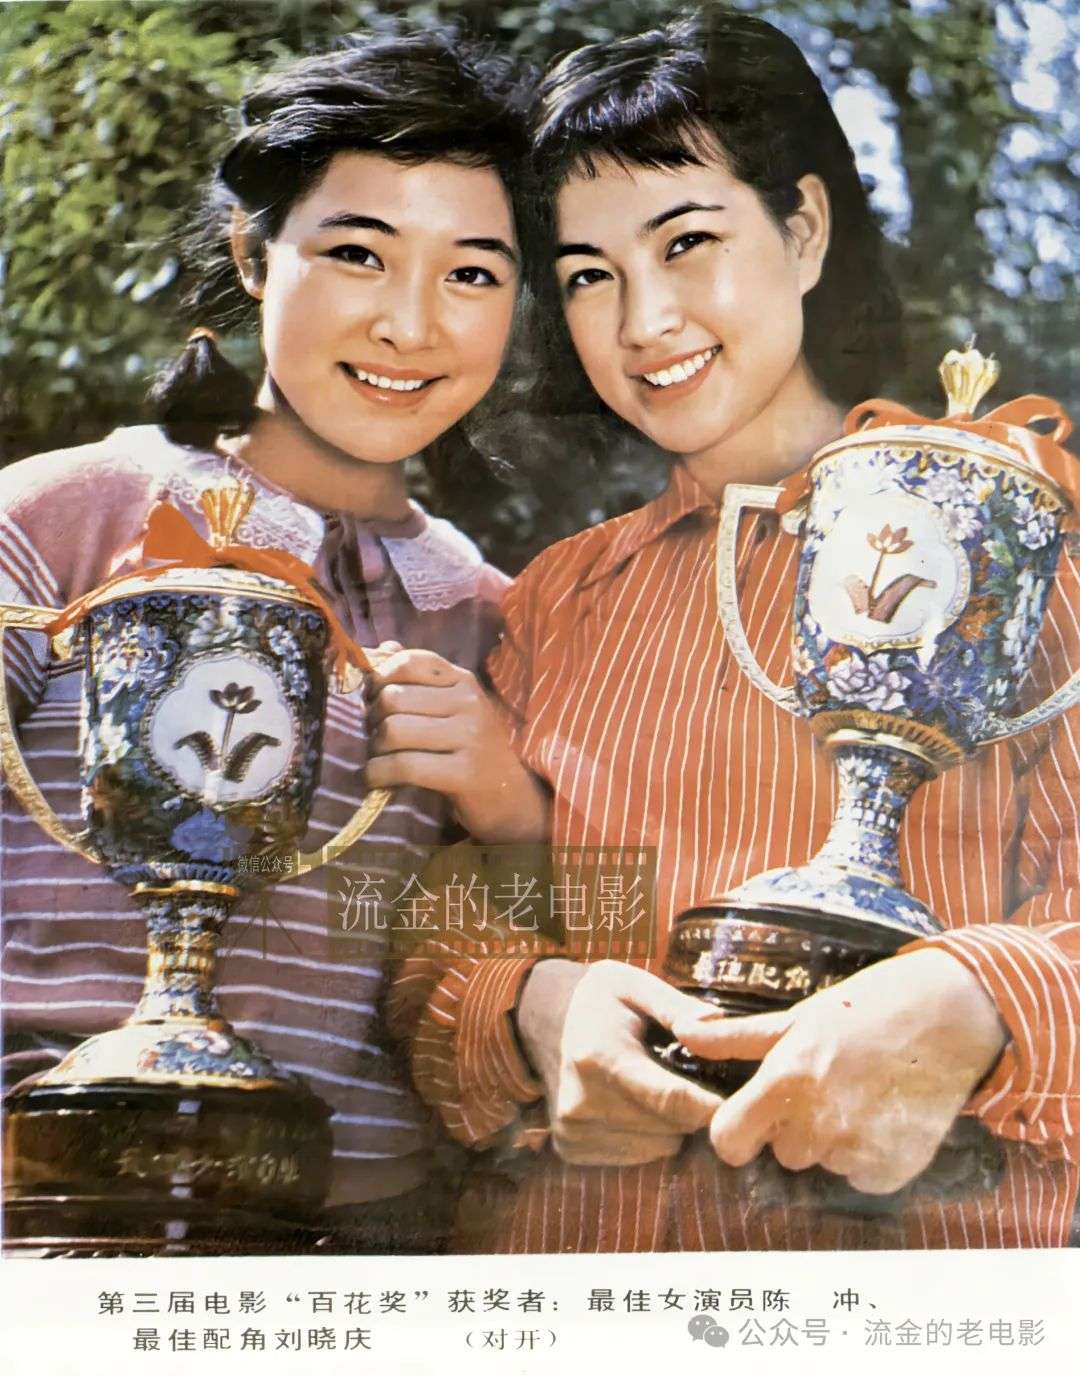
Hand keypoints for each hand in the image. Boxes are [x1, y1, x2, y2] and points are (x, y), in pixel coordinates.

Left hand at [364, 642, 549, 842]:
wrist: (508, 796)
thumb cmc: (470, 749)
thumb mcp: (450, 707)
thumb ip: (418, 677)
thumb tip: (382, 648)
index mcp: (463, 680)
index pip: (409, 662)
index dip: (379, 680)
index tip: (373, 701)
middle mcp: (469, 702)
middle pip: (393, 698)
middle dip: (372, 720)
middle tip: (374, 737)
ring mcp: (470, 737)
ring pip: (394, 731)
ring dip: (374, 750)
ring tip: (378, 759)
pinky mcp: (464, 773)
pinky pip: (404, 766)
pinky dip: (379, 774)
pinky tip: (377, 779)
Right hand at [517, 959, 725, 1166]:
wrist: (538, 1018)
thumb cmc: (597, 998)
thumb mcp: (634, 982)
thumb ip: (676, 1006)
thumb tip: (718, 1025)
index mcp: (600, 1058)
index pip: (671, 1100)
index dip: (712, 1104)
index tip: (739, 1096)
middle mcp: (582, 1102)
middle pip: (670, 1129)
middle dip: (691, 1109)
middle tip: (691, 1080)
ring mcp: (573, 1131)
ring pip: (658, 1148)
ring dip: (670, 1126)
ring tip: (659, 1089)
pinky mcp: (570, 1149)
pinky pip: (635, 1157)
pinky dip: (647, 1137)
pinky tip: (636, 1106)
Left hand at [672, 948, 1006, 1193]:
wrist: (952, 1015)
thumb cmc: (866, 1007)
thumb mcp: (797, 1016)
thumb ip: (735, 1037)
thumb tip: (683, 1031)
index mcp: (786, 1082)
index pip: (728, 1142)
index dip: (735, 1132)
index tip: (751, 1117)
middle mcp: (818, 1124)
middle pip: (780, 1152)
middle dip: (792, 1127)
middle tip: (824, 1085)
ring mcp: (858, 1151)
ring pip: (821, 1164)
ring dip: (832, 1140)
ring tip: (858, 1093)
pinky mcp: (894, 1169)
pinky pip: (860, 1177)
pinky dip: (868, 1155)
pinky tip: (884, 1113)